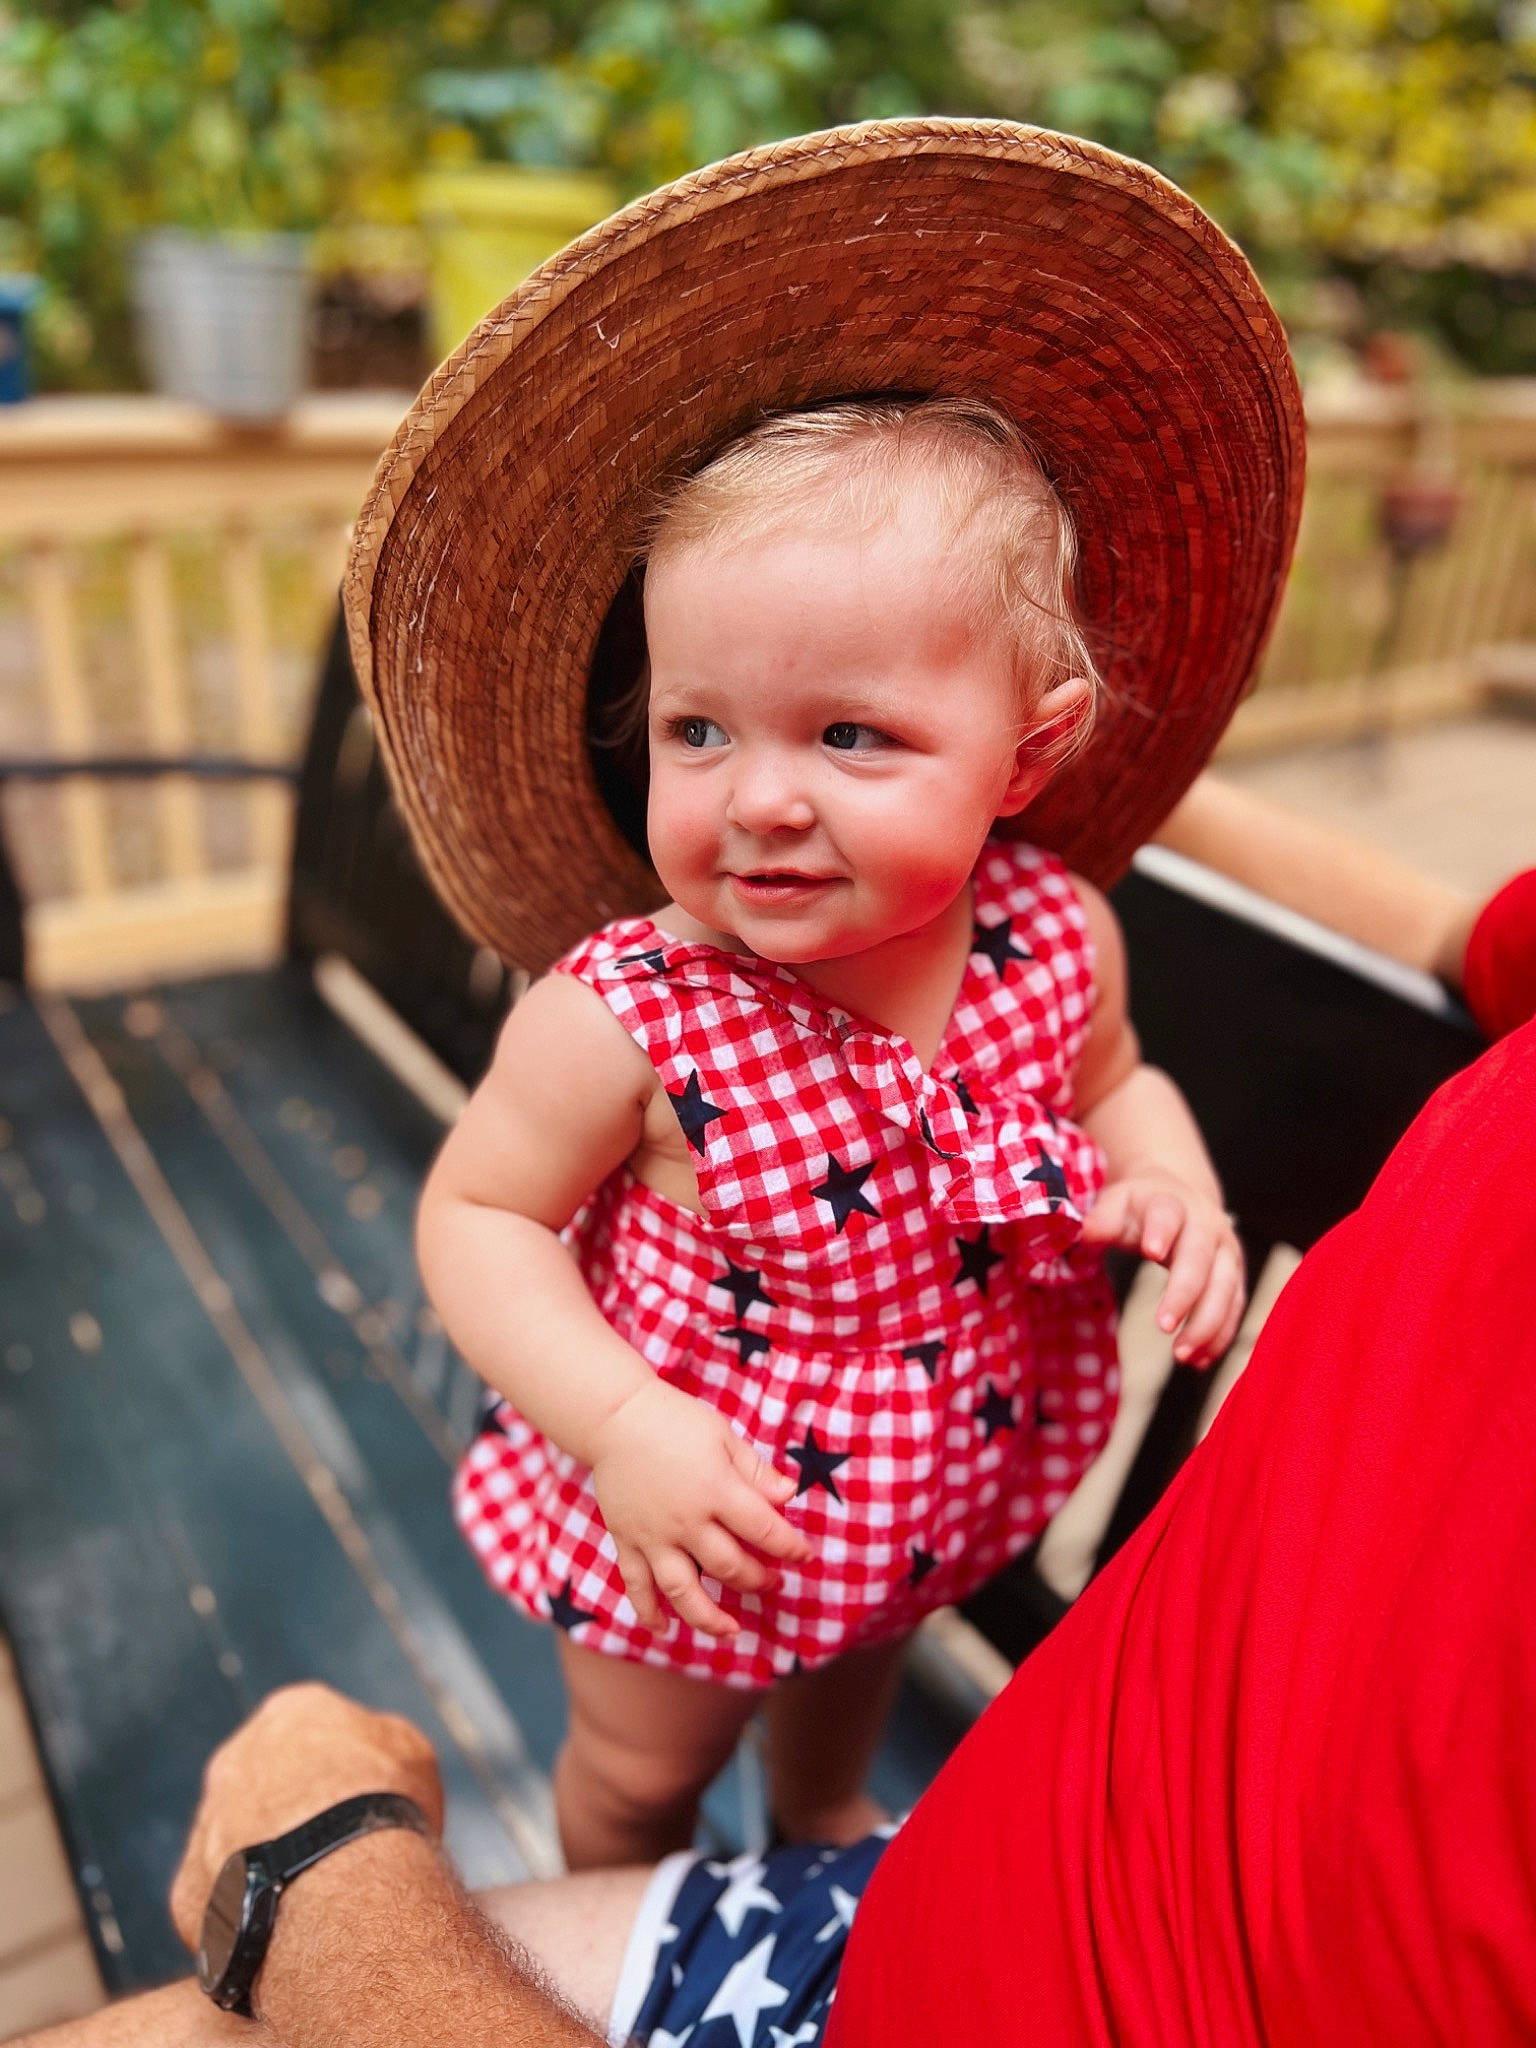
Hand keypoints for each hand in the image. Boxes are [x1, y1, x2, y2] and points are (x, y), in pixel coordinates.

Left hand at [169, 1683, 443, 1949]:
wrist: (339, 1882)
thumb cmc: (383, 1808)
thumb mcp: (409, 1751)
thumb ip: (377, 1744)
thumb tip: (368, 1759)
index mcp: (291, 1712)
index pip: (310, 1730)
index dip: (340, 1768)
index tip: (360, 1800)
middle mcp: (234, 1758)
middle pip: (263, 1783)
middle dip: (291, 1811)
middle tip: (331, 1851)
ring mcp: (204, 1824)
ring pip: (233, 1843)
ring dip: (264, 1863)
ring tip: (311, 1901)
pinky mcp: (187, 1890)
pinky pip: (220, 1901)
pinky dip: (245, 1914)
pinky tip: (282, 1932)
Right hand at [590, 1378, 813, 1637]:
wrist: (616, 1416)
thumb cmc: (676, 1421)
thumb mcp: (723, 1436)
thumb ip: (755, 1471)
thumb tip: (789, 1496)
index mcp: (716, 1490)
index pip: (763, 1529)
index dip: (789, 1547)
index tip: (804, 1556)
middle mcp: (686, 1520)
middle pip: (729, 1566)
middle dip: (757, 1580)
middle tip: (773, 1584)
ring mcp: (654, 1536)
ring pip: (683, 1590)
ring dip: (709, 1617)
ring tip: (731, 1631)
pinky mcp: (627, 1541)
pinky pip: (636, 1585)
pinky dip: (648, 1611)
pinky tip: (663, 1630)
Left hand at [1081, 1173, 1245, 1365]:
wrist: (1181, 1196)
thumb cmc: (1141, 1207)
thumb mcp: (1117, 1204)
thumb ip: (1102, 1219)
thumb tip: (1083, 1233)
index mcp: (1171, 1203)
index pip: (1167, 1213)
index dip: (1160, 1231)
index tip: (1151, 1251)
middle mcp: (1205, 1225)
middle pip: (1200, 1258)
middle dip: (1185, 1293)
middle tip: (1163, 1326)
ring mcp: (1225, 1251)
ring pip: (1225, 1287)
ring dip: (1207, 1323)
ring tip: (1182, 1355)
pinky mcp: (1234, 1275)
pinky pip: (1234, 1307)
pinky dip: (1220, 1335)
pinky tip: (1200, 1360)